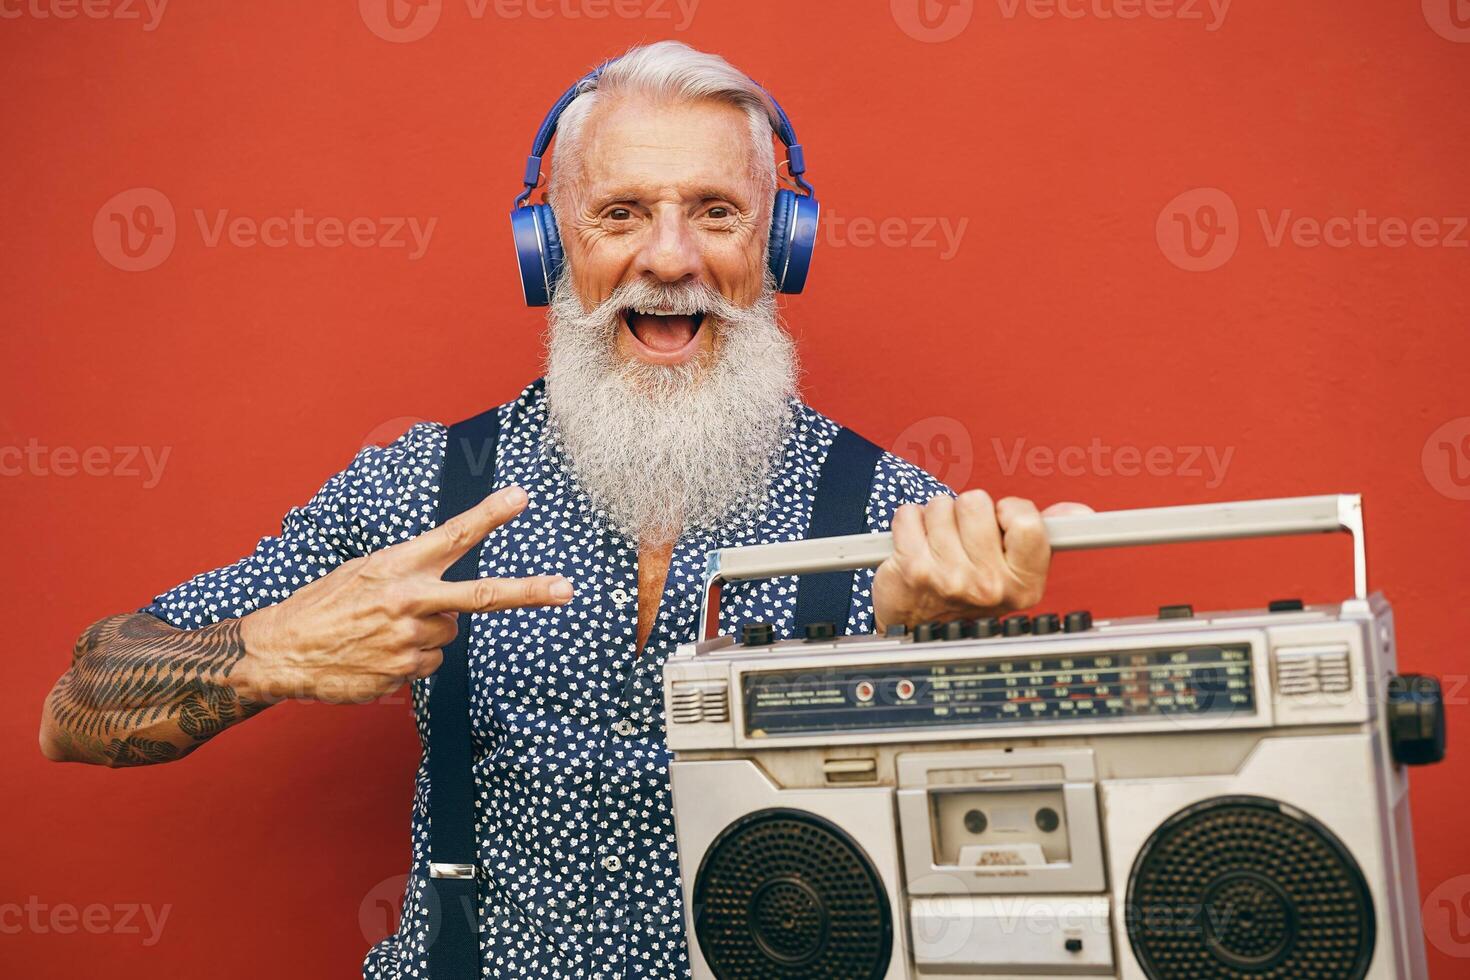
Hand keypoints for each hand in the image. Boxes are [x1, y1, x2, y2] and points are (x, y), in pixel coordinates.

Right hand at [235, 485, 571, 703]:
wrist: (281, 648)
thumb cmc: (327, 602)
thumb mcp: (366, 569)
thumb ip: (412, 572)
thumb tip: (455, 596)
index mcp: (397, 564)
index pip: (452, 535)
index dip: (489, 515)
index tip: (520, 496)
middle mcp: (408, 599)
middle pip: (482, 594)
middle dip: (529, 590)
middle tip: (567, 588)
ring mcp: (408, 639)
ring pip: (449, 634)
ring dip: (427, 632)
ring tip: (384, 631)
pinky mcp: (403, 672)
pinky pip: (429, 663)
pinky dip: (411, 659)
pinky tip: (378, 653)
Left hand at [872, 491, 1091, 632]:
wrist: (925, 628)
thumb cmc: (973, 592)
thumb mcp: (1018, 570)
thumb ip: (1044, 534)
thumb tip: (1079, 514)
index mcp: (1024, 584)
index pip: (1026, 521)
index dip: (1009, 511)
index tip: (1002, 522)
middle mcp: (988, 586)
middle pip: (976, 503)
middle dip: (968, 512)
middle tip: (966, 538)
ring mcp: (948, 578)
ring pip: (941, 505)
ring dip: (938, 517)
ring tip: (942, 544)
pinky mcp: (912, 569)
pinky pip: (909, 514)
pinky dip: (910, 522)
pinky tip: (919, 545)